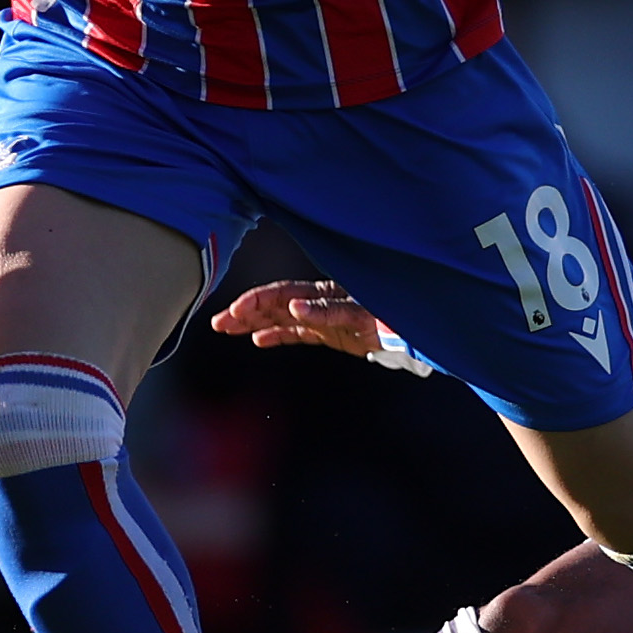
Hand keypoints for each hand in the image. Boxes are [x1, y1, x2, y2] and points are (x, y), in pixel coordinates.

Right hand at [209, 279, 385, 356]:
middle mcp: (319, 302)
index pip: (282, 294)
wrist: (414, 333)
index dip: (256, 301)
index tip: (234, 311)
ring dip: (254, 323)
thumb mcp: (359, 313)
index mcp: (323, 292)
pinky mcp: (329, 333)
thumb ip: (327, 311)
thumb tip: (294, 308)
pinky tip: (258, 340)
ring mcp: (322, 318)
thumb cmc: (390, 316)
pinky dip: (276, 336)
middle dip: (245, 312)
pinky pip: (296, 333)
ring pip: (280, 319)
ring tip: (227, 329)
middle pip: (275, 305)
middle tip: (218, 323)